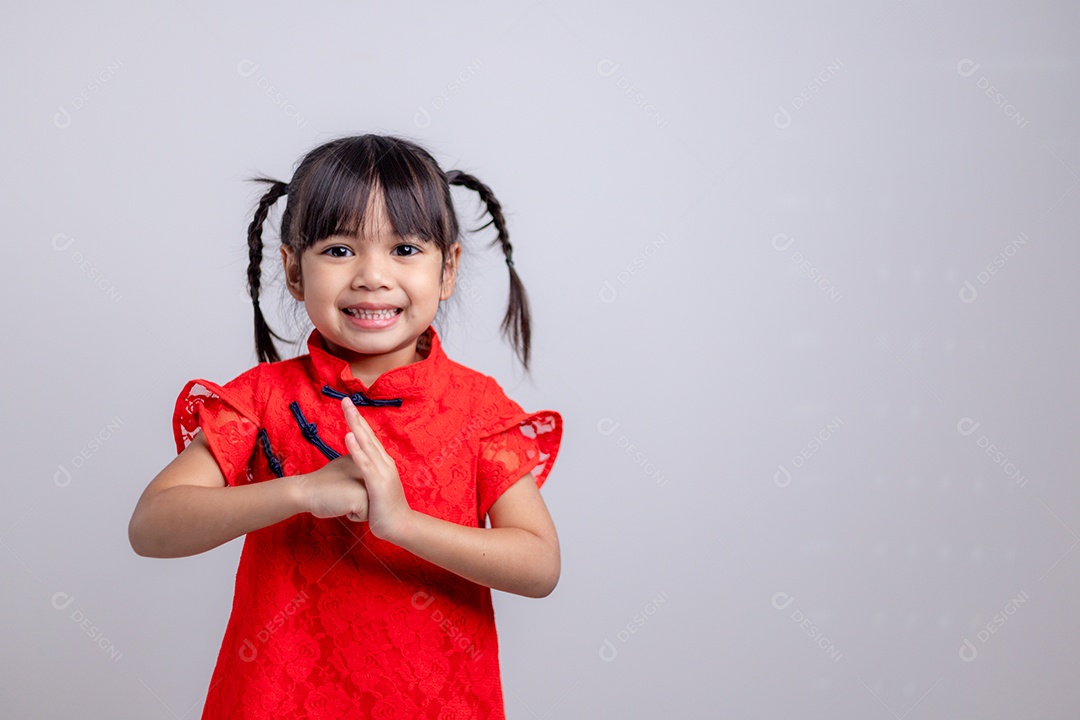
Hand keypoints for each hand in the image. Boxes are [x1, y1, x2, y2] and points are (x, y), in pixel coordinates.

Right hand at [296, 454, 369, 522]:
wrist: (307, 491)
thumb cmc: (324, 485)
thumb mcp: (345, 469)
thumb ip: (359, 471)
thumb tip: (371, 479)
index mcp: (367, 463)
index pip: (372, 489)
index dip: (356, 493)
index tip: (343, 487)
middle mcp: (371, 472)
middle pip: (374, 498)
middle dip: (358, 501)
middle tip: (342, 491)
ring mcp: (369, 484)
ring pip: (372, 508)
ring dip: (357, 509)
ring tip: (342, 497)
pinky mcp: (364, 498)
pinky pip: (365, 517)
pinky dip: (352, 515)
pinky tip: (342, 505)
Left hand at [341, 397, 412, 541]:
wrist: (400, 526)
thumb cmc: (386, 510)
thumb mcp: (376, 489)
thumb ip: (368, 477)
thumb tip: (359, 473)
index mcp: (383, 463)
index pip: (369, 438)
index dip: (359, 422)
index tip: (349, 407)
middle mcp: (384, 462)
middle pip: (368, 435)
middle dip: (356, 416)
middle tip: (345, 399)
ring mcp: (381, 471)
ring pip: (366, 444)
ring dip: (356, 426)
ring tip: (347, 411)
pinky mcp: (377, 482)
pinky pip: (364, 462)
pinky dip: (356, 448)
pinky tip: (348, 436)